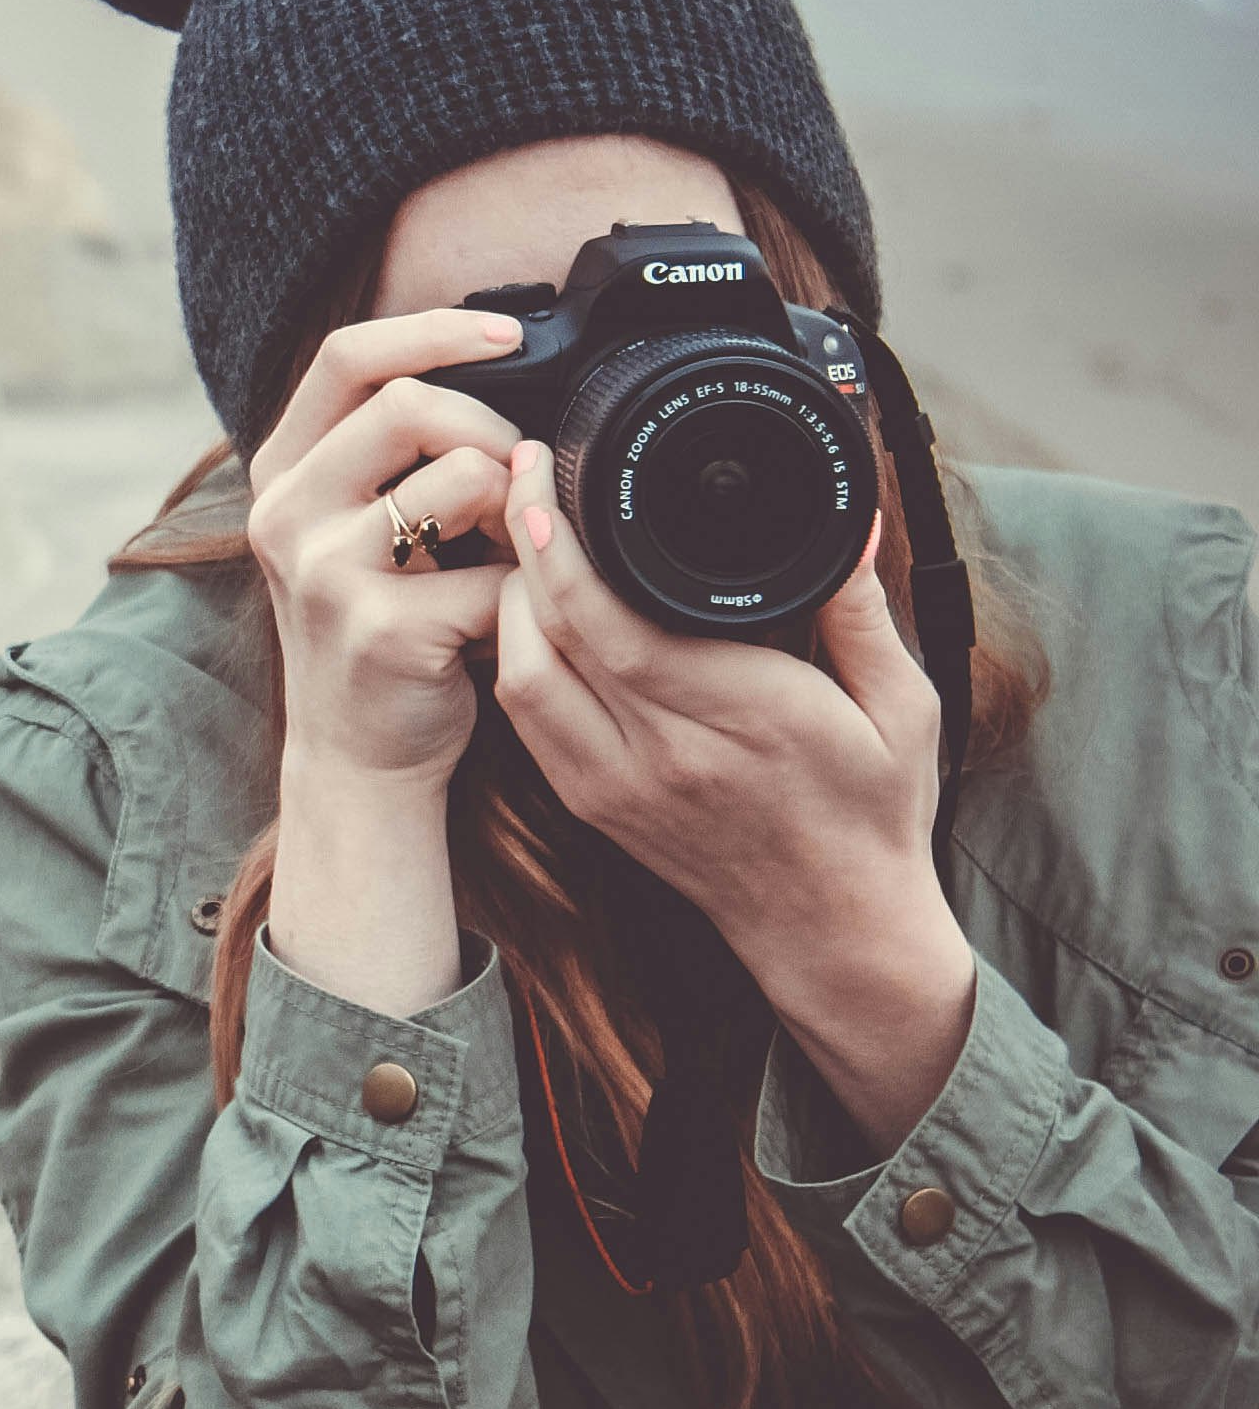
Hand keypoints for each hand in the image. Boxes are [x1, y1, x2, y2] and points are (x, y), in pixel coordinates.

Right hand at [246, 309, 524, 1014]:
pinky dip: (523, 589)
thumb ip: (395, 453)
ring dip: (515, 503)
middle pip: (407, 404)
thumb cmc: (379, 628)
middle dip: (492, 424)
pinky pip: (493, 572)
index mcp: (282, 473)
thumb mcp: (357, 526)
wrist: (357, 756)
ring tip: (515, 545)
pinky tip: (511, 612)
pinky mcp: (380, 628)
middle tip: (523, 469)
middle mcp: (286, 514)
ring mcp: (324, 572)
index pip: (346, 356)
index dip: (433, 329)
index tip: (510, 334)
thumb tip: (503, 370)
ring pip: (459, 476)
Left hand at [493, 443, 974, 1148]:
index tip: (542, 477)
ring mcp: (613, 786)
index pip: (610, 625)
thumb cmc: (875, 816)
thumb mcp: (901, 706)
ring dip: (506, 606)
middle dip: (517, 553)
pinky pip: (527, 721)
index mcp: (738, 718)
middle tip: (516, 480)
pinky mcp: (591, 805)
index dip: (557, 548)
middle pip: (544, 642)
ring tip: (520, 539)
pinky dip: (515, 659)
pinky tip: (526, 613)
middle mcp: (660, 754)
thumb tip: (857, 519)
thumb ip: (863, 610)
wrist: (835, 931)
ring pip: (518, 682)